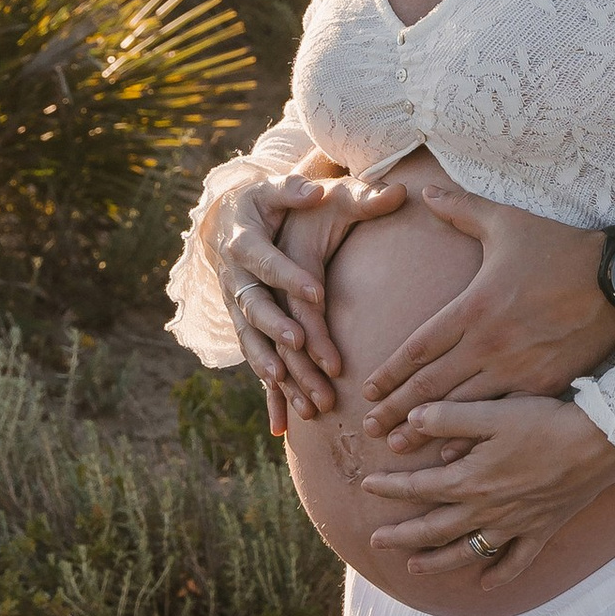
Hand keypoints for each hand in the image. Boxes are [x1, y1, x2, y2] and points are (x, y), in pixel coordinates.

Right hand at [210, 166, 405, 418]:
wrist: (233, 218)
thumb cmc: (278, 201)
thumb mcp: (300, 190)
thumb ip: (326, 190)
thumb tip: (381, 188)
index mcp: (247, 240)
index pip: (269, 261)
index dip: (290, 277)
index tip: (316, 293)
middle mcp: (236, 279)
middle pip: (257, 311)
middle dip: (281, 333)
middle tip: (306, 350)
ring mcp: (238, 309)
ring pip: (256, 346)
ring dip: (279, 375)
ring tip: (305, 400)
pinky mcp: (248, 331)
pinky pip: (258, 365)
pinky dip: (270, 395)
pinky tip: (284, 428)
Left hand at [360, 180, 614, 437]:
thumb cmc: (562, 248)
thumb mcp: (507, 222)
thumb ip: (461, 210)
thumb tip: (424, 192)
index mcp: (474, 307)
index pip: (418, 347)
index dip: (390, 372)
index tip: (368, 390)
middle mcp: (489, 344)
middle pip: (430, 384)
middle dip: (396, 409)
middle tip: (369, 430)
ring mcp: (517, 369)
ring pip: (461, 407)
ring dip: (426, 429)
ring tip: (399, 448)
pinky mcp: (545, 385)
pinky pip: (501, 416)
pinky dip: (475, 435)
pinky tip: (455, 452)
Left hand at [362, 395, 614, 582]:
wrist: (599, 443)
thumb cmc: (546, 422)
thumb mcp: (493, 413)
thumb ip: (449, 416)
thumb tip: (411, 420)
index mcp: (471, 479)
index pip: (419, 487)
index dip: (390, 487)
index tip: (367, 485)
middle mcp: (487, 509)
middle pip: (434, 529)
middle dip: (402, 535)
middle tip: (375, 541)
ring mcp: (515, 524)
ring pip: (468, 551)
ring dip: (438, 561)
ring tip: (415, 567)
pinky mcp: (541, 529)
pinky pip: (517, 560)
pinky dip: (500, 574)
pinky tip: (486, 583)